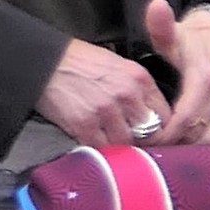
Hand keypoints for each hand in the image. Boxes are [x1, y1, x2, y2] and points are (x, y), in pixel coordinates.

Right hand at [37, 36, 163, 145]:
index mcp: (139, 78)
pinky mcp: (84, 124)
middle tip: (132, 140)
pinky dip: (99, 148)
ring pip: (126, 143)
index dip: (160, 128)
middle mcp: (127, 94)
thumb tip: (151, 114)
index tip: (152, 133)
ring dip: (119, 145)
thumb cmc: (81, 63)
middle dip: (141, 138)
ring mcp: (106, 111)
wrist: (45, 61)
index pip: (164, 114)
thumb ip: (138, 89)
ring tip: (110, 139)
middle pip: (148, 132)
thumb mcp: (119, 66)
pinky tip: (94, 140)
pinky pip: (102, 147)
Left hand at [145, 0, 209, 144]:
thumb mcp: (173, 35)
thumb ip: (161, 27)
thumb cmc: (190, 43)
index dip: (165, 134)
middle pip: (198, 134)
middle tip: (153, 150)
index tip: (147, 140)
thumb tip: (156, 6)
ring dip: (192, 149)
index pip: (185, 118)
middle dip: (175, 145)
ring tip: (170, 152)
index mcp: (205, 77)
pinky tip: (201, 149)